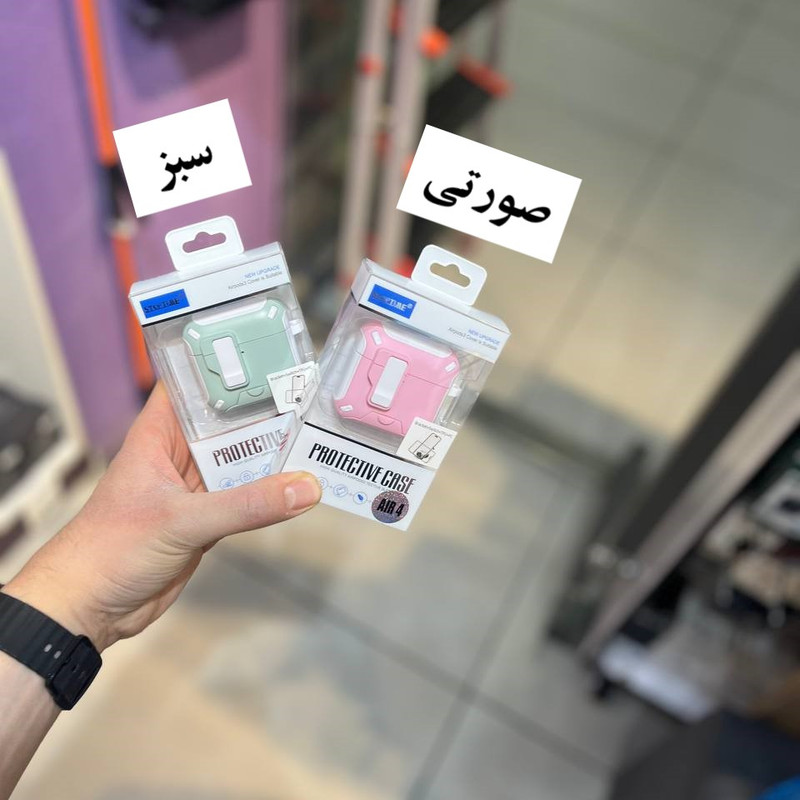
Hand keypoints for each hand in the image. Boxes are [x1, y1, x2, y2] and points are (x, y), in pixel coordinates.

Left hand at [1, 383, 320, 650]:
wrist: (88, 608)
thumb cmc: (109, 549)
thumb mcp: (181, 520)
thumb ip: (246, 505)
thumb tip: (303, 488)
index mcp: (159, 434)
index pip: (193, 383)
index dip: (227, 364)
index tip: (270, 351)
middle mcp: (179, 454)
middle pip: (229, 422)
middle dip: (267, 412)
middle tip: (314, 397)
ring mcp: (195, 487)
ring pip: (242, 462)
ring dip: (274, 455)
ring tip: (319, 437)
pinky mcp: (207, 519)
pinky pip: (246, 498)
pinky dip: (270, 494)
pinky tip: (301, 485)